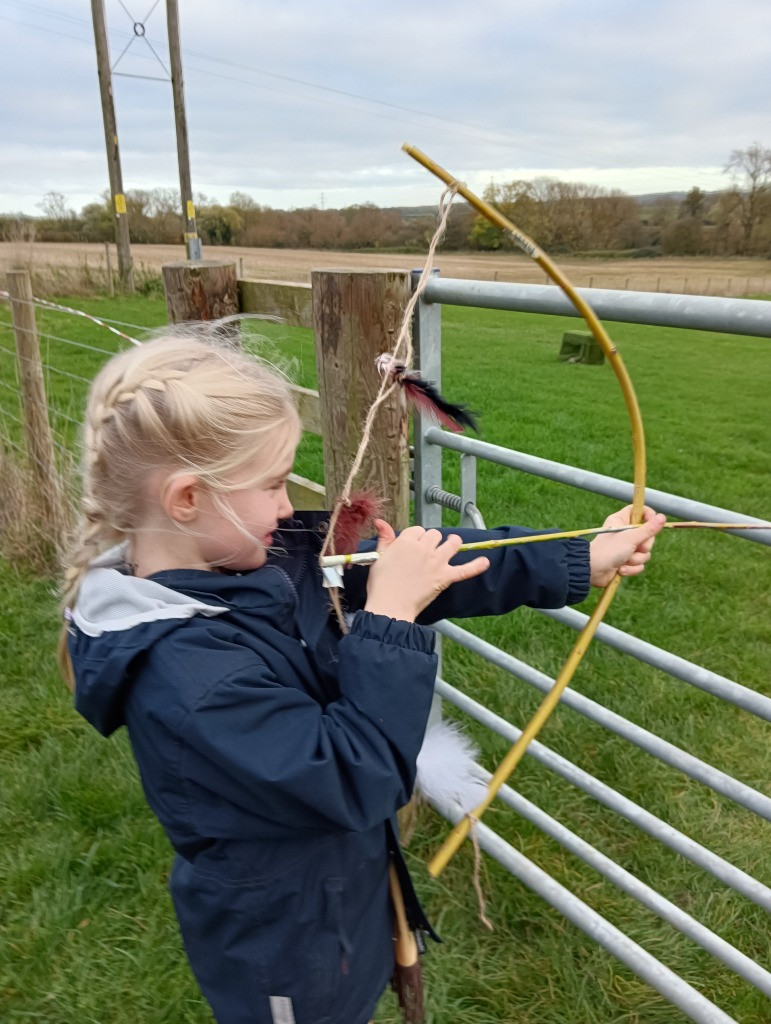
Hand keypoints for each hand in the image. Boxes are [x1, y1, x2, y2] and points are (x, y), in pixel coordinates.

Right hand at [363, 520, 489, 621]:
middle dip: (432, 541)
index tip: (413, 546)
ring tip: (452, 544)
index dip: (416, 537)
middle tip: (427, 552)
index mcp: (406, 541)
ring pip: (452, 543)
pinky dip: (476, 566)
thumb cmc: (381, 583)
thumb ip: (385, 537)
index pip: (418, 530)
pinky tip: (485, 562)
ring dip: (453, 542)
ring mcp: (436, 562)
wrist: (389, 605)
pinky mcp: (444, 577)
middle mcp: (424, 548)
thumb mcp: (379, 556)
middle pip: (434, 535)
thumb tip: (381, 522)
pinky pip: (465, 570)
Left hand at [589, 505, 665, 587]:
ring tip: (624, 560)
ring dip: (636, 559)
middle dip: (643, 546)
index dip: (649, 516)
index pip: (640, 511)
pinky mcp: (625, 561)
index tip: (654, 523)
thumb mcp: (631, 537)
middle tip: (635, 548)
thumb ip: (648, 529)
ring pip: (644, 552)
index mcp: (622, 520)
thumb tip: (663, 517)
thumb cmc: (609, 550)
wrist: (592, 571)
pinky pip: (639, 564)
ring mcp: (625, 547)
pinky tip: (620, 569)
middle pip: (647, 535)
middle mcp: (625, 532)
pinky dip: (631, 568)